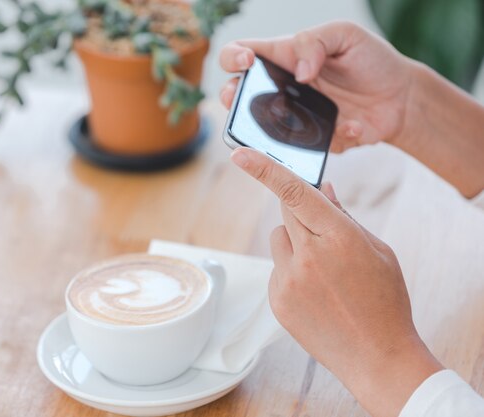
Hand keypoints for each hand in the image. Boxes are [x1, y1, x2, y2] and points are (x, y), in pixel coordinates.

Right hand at [219, 22, 415, 152]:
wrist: (403, 97)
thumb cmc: (370, 60)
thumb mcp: (345, 35)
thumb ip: (315, 42)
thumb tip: (298, 72)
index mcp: (282, 59)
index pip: (239, 55)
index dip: (232, 57)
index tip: (247, 62)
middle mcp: (280, 91)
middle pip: (236, 97)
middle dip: (231, 98)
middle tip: (238, 98)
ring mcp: (293, 119)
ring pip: (260, 131)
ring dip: (266, 130)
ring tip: (290, 122)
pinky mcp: (312, 143)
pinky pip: (309, 147)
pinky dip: (336, 135)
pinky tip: (354, 125)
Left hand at [231, 147, 442, 416]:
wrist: (377, 355)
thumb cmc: (384, 299)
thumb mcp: (377, 251)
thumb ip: (344, 216)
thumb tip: (323, 189)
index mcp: (339, 237)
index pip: (295, 192)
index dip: (265, 169)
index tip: (240, 154)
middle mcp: (308, 256)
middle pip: (286, 212)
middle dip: (300, 213)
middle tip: (321, 232)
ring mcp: (288, 280)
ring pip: (279, 239)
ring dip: (295, 244)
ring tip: (323, 272)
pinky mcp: (276, 299)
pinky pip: (276, 268)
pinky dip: (291, 271)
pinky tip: (315, 293)